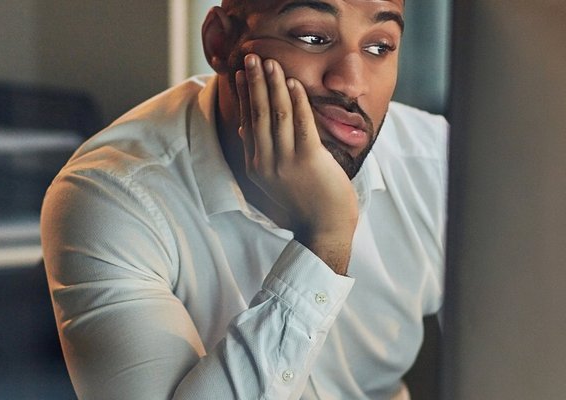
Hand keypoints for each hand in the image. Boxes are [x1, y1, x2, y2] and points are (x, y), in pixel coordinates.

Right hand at [235, 54, 357, 273]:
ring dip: (273, 85)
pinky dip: (296, 101)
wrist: (324, 228)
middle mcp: (265, 162)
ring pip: (276, 115)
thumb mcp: (273, 181)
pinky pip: (300, 124)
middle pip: (257, 114)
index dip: (244, 96)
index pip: (246, 122)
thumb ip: (260, 155)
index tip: (241, 74)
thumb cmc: (304, 204)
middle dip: (254, 83)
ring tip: (271, 63)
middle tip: (251, 58)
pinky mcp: (308, 160)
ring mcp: (285, 162)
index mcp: (255, 166)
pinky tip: (292, 83)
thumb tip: (245, 131)